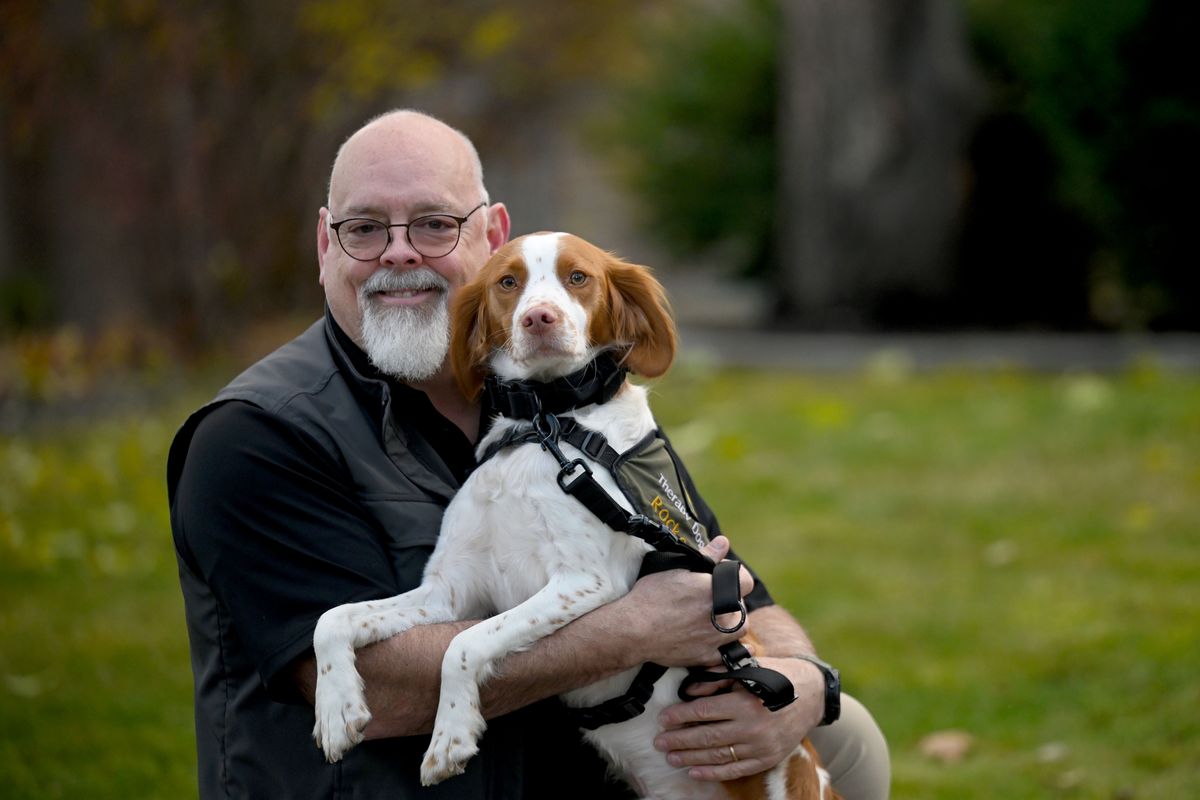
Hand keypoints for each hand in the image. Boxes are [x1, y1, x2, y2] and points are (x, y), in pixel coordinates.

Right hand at [612, 536, 753, 667]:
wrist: (633, 630)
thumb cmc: (651, 596)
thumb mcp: (676, 568)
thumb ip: (706, 556)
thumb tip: (723, 542)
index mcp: (715, 591)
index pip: (745, 581)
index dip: (735, 575)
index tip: (721, 576)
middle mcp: (720, 616)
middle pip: (743, 606)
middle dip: (732, 599)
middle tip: (712, 597)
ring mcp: (715, 638)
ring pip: (740, 629)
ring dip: (733, 621)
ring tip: (716, 617)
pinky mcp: (706, 656)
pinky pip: (728, 653)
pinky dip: (727, 646)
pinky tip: (717, 639)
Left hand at [653, 656, 824, 780]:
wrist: (811, 695)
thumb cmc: (775, 676)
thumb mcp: (747, 668)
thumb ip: (717, 678)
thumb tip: (689, 690)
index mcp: (744, 702)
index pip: (704, 712)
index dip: (680, 716)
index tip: (662, 719)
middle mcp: (751, 727)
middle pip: (707, 736)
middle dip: (679, 740)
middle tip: (659, 742)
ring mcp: (760, 746)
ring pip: (718, 756)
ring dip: (691, 758)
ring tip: (671, 757)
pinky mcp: (767, 758)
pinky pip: (736, 769)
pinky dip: (714, 773)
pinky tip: (695, 771)